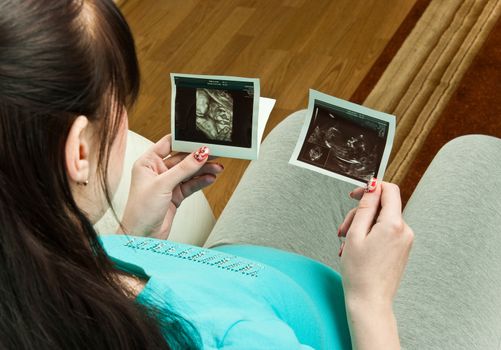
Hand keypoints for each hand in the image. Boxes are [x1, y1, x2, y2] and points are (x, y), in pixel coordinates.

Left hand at [119, 135, 222, 238]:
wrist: (141, 237)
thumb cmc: (140, 211)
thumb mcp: (163, 184)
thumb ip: (184, 168)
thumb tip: (199, 154)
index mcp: (147, 162)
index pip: (168, 144)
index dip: (184, 140)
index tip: (200, 139)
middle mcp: (157, 171)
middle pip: (182, 158)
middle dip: (198, 156)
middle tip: (215, 152)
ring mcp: (167, 183)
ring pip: (189, 172)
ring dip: (203, 169)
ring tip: (217, 167)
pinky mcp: (175, 195)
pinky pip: (191, 184)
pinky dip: (201, 181)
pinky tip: (211, 178)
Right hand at [339, 181, 413, 307]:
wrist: (370, 301)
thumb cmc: (360, 273)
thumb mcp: (355, 234)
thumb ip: (365, 207)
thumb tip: (373, 187)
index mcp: (394, 225)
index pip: (389, 190)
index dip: (371, 188)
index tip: (356, 194)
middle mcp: (404, 231)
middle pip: (382, 207)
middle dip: (360, 213)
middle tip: (343, 229)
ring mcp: (405, 241)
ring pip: (381, 220)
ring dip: (362, 226)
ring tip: (347, 243)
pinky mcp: (401, 249)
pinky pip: (385, 232)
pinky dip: (369, 235)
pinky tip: (357, 248)